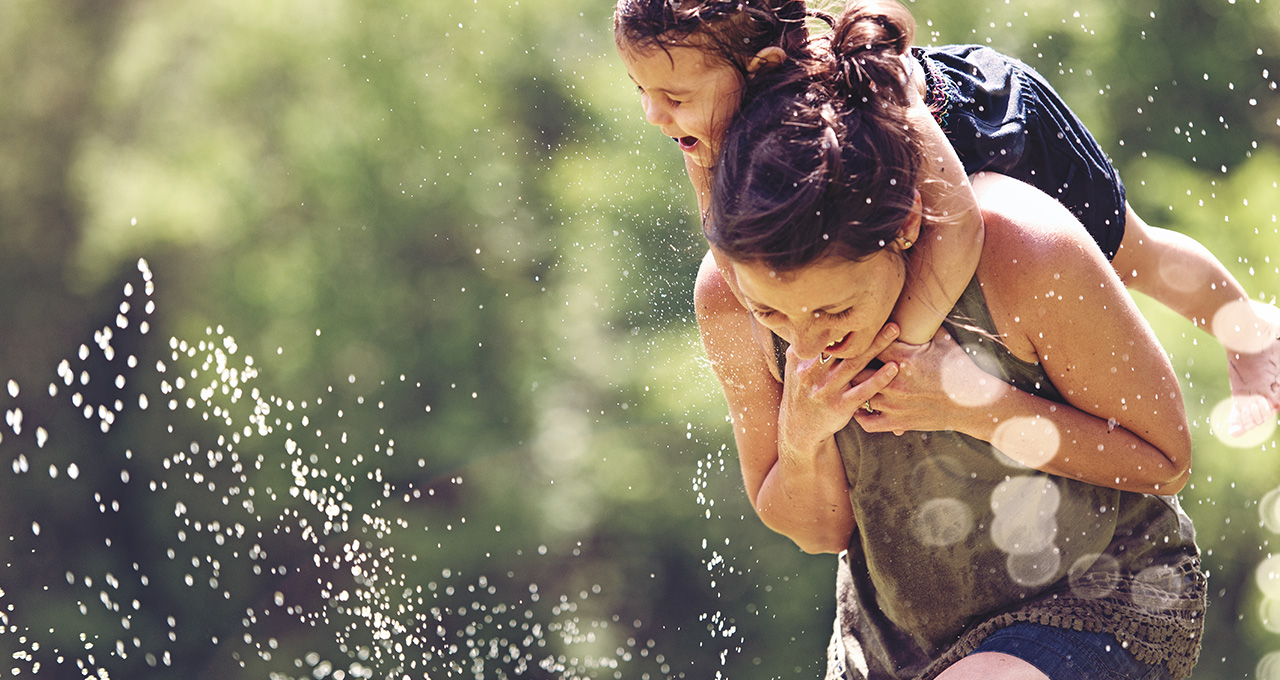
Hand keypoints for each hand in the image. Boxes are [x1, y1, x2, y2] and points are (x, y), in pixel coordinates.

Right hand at [777, 323, 900, 454]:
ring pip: (854, 364)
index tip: (860, 306)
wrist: (798, 430)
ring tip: (894, 331)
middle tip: (886, 313)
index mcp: (801, 359)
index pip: (824, 336)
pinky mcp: (839, 407)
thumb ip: (804, 347)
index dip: (842, 322)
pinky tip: (893, 367)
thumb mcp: (794, 368)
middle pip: (842, 346)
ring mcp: (825, 390)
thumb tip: (811, 319)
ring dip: (876, 346)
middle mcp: (811, 373)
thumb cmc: (802, 393)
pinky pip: (862, 390)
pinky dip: (878, 378)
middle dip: (864, 329)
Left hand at [853, 328, 1004, 434]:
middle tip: (847, 360)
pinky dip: (861, 416)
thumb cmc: (961, 369)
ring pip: (858, 394)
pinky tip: (861, 407)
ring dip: (856, 388)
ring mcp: (894, 404)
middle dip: (853, 364)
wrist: (976, 404)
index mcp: (903, 357)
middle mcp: (894, 381)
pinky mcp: (898, 422)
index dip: (862, 340)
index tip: (858, 338)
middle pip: (856, 369)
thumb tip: (918, 304)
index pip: (868, 343)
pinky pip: (867, 423)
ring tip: (849, 382)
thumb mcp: (944, 341)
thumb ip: (924, 325)